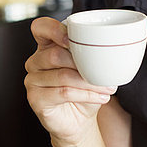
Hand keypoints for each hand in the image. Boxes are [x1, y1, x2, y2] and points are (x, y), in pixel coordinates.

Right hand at [25, 17, 116, 146]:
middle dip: (82, 63)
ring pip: (62, 76)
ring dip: (89, 82)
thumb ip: (93, 54)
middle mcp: (36, 61)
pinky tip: (101, 97)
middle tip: (103, 70)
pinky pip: (63, 93)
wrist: (79, 119)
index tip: (72, 39)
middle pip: (54, 55)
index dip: (54, 30)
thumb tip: (113, 48)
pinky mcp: (36, 99)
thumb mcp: (90, 68)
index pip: (40, 28)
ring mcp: (32, 80)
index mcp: (47, 46)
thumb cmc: (83, 89)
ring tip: (107, 87)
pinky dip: (86, 94)